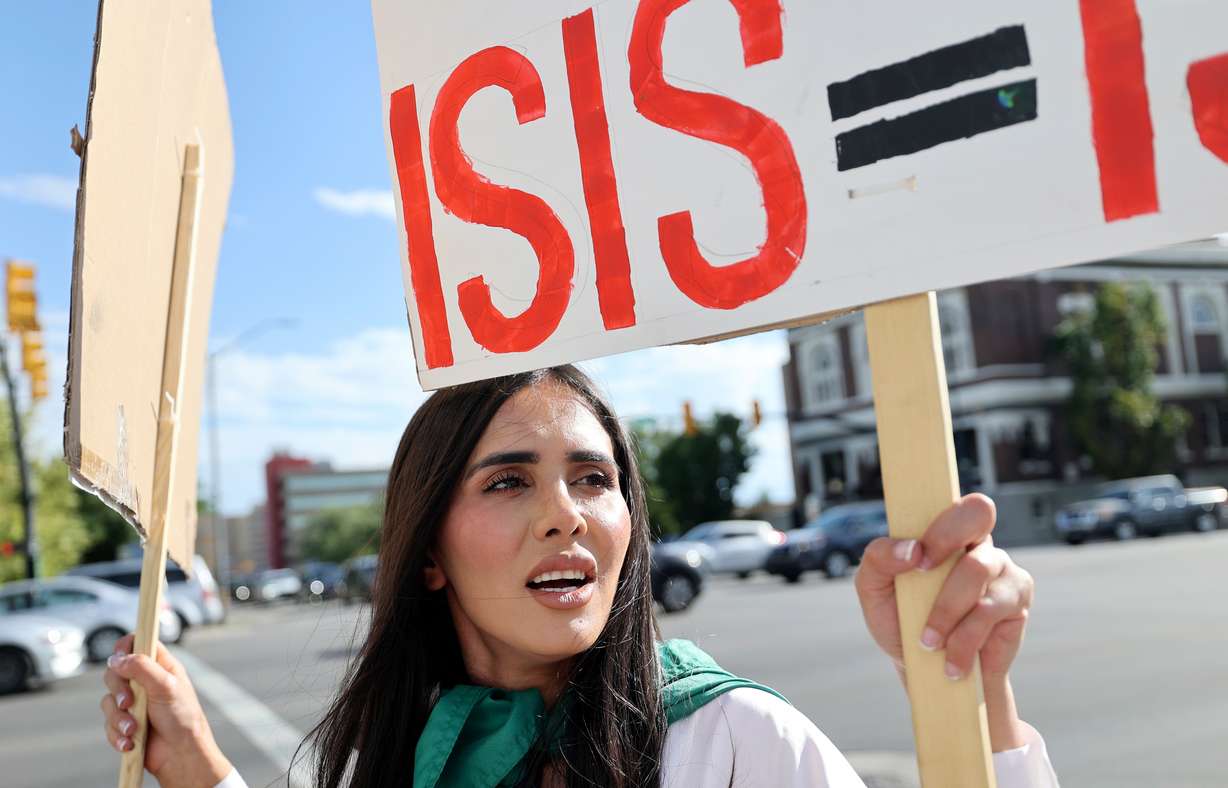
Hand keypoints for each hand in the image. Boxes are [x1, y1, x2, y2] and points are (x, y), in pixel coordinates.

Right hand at [100, 634, 232, 787]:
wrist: (179, 755)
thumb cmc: (182, 718)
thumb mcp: (166, 686)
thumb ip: (142, 668)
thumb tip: (116, 658)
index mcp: (160, 666)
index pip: (137, 643)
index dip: (125, 646)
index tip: (119, 656)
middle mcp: (145, 681)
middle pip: (115, 672)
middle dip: (118, 689)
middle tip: (129, 702)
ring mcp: (134, 703)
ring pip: (109, 700)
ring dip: (119, 718)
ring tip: (134, 729)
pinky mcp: (125, 723)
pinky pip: (108, 724)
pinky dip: (117, 734)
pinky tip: (130, 742)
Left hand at [854, 494, 1033, 681]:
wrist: (926, 672)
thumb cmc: (899, 621)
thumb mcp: (874, 591)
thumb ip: (878, 560)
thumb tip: (910, 549)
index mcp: (942, 532)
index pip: (955, 501)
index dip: (942, 522)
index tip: (919, 559)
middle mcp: (976, 543)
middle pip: (979, 513)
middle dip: (947, 542)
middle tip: (922, 576)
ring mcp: (1002, 570)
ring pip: (977, 569)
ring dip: (946, 611)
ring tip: (929, 643)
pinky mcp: (1017, 602)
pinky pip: (989, 611)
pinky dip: (964, 639)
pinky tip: (953, 661)